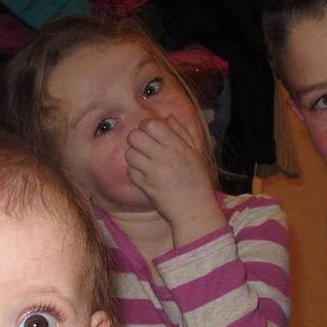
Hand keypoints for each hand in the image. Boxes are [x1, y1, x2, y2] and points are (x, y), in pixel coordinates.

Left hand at [124, 113, 223, 246]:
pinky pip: (130, 171)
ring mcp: (153, 172)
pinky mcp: (145, 186)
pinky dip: (134, 172)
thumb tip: (169, 117)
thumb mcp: (196, 153)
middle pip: (135, 136)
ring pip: (129, 154)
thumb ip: (183, 133)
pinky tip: (144, 174)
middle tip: (142, 146)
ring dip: (134, 156)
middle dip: (136, 139)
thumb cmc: (197, 181)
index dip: (146, 126)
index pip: (151, 124)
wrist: (194, 210)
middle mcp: (165, 156)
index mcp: (178, 146)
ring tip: (143, 161)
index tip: (149, 133)